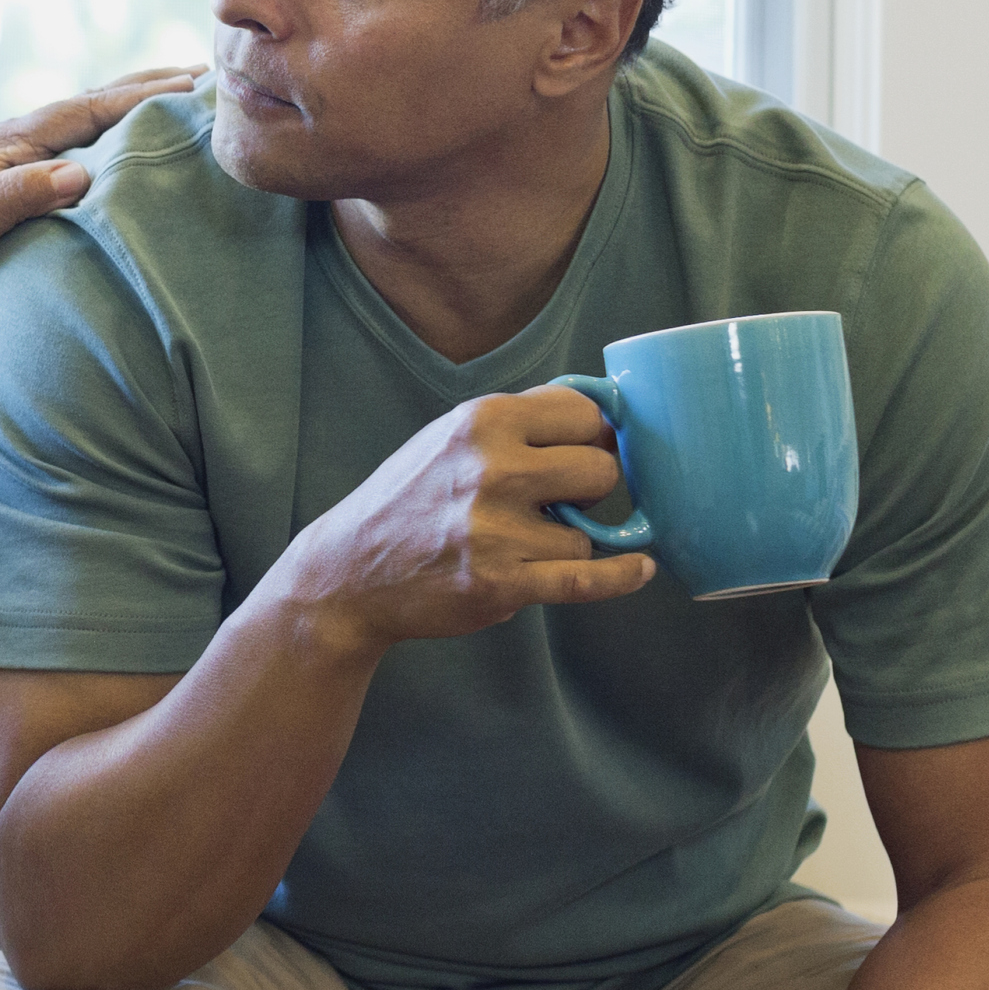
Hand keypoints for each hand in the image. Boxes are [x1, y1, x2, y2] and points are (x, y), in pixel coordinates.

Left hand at [0, 66, 204, 346]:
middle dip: (152, 92)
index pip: (88, 109)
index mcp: (8, 142)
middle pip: (97, 109)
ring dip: (141, 123)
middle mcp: (20, 151)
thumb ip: (14, 196)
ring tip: (191, 113)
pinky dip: (123, 165)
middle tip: (210, 79)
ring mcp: (24, 178)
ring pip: (95, 138)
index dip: (143, 96)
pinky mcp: (27, 209)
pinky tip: (148, 174)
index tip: (196, 82)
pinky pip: (88, 175)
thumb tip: (79, 174)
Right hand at [266, 386, 653, 653]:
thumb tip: (602, 407)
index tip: (588, 452)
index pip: (588, 415)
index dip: (594, 437)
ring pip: (588, 533)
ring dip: (566, 541)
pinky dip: (618, 577)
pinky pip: (586, 578)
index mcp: (483, 421)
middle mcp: (492, 468)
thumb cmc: (410, 498)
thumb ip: (520, 419)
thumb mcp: (451, 436)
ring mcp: (496, 529)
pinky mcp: (501, 583)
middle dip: (591, 489)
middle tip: (560, 500)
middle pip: (603, 470)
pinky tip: (638, 568)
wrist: (350, 569)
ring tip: (522, 542)